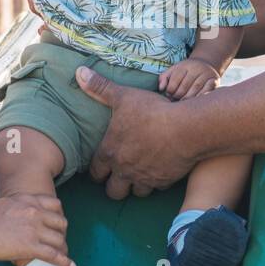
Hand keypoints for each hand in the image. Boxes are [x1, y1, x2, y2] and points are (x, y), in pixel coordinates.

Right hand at [0, 194, 73, 265]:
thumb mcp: (3, 207)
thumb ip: (15, 213)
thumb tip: (14, 225)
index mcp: (27, 200)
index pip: (54, 204)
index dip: (58, 215)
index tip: (56, 224)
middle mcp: (35, 212)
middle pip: (61, 222)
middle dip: (61, 233)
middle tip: (57, 242)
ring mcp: (35, 229)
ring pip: (59, 240)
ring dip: (63, 249)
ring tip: (63, 257)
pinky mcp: (31, 246)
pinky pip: (54, 255)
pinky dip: (64, 262)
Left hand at [74, 66, 198, 198]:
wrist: (186, 128)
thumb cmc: (151, 111)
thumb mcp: (123, 96)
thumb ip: (99, 88)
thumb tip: (78, 72)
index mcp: (110, 152)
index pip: (95, 173)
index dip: (97, 171)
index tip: (102, 166)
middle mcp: (124, 170)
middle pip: (112, 191)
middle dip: (114, 184)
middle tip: (120, 174)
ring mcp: (144, 178)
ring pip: (135, 193)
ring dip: (136, 185)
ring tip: (140, 173)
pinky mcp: (164, 182)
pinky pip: (157, 188)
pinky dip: (157, 181)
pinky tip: (160, 168)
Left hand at [158, 58, 219, 99]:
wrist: (205, 65)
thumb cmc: (185, 72)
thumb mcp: (174, 70)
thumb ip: (164, 78)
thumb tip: (161, 88)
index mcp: (184, 65)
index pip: (174, 80)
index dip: (170, 91)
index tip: (169, 95)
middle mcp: (196, 68)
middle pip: (184, 86)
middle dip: (178, 96)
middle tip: (175, 102)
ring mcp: (206, 74)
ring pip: (195, 89)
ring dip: (188, 99)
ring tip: (183, 104)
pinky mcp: (215, 80)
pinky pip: (208, 90)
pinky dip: (201, 97)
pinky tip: (196, 103)